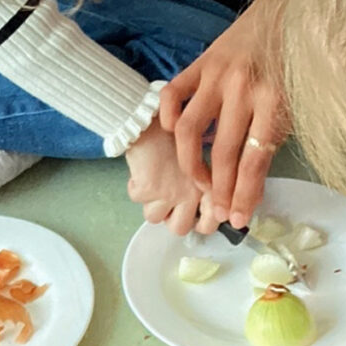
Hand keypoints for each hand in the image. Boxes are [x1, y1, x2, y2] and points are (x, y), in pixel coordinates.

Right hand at [126, 116, 220, 234]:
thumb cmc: (175, 129)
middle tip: (167, 203)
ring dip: (151, 204)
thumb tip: (208, 201)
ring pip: (154, 218)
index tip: (192, 216)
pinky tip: (141, 171)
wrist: (152, 116)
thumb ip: (207, 178)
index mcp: (208, 186)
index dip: (200, 224)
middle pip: (179, 228)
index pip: (210, 222)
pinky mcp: (148, 189)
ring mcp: (169, 193)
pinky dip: (135, 187)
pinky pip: (137, 199)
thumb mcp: (199, 154)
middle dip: (171, 218)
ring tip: (153, 185)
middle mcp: (191, 193)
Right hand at [158, 0, 287, 229]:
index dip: (244, 194)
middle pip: (222, 152)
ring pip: (188, 129)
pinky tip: (171, 133)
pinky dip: (165, 116)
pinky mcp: (198, 64)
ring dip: (189, 162)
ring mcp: (216, 76)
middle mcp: (243, 90)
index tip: (239, 219)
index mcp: (274, 102)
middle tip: (217, 212)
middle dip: (218, 190)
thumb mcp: (298, 103)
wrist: (288, 12)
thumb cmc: (297, 63)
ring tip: (196, 181)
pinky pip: (172, 94)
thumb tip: (251, 182)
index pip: (254, 160)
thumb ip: (273, 137)